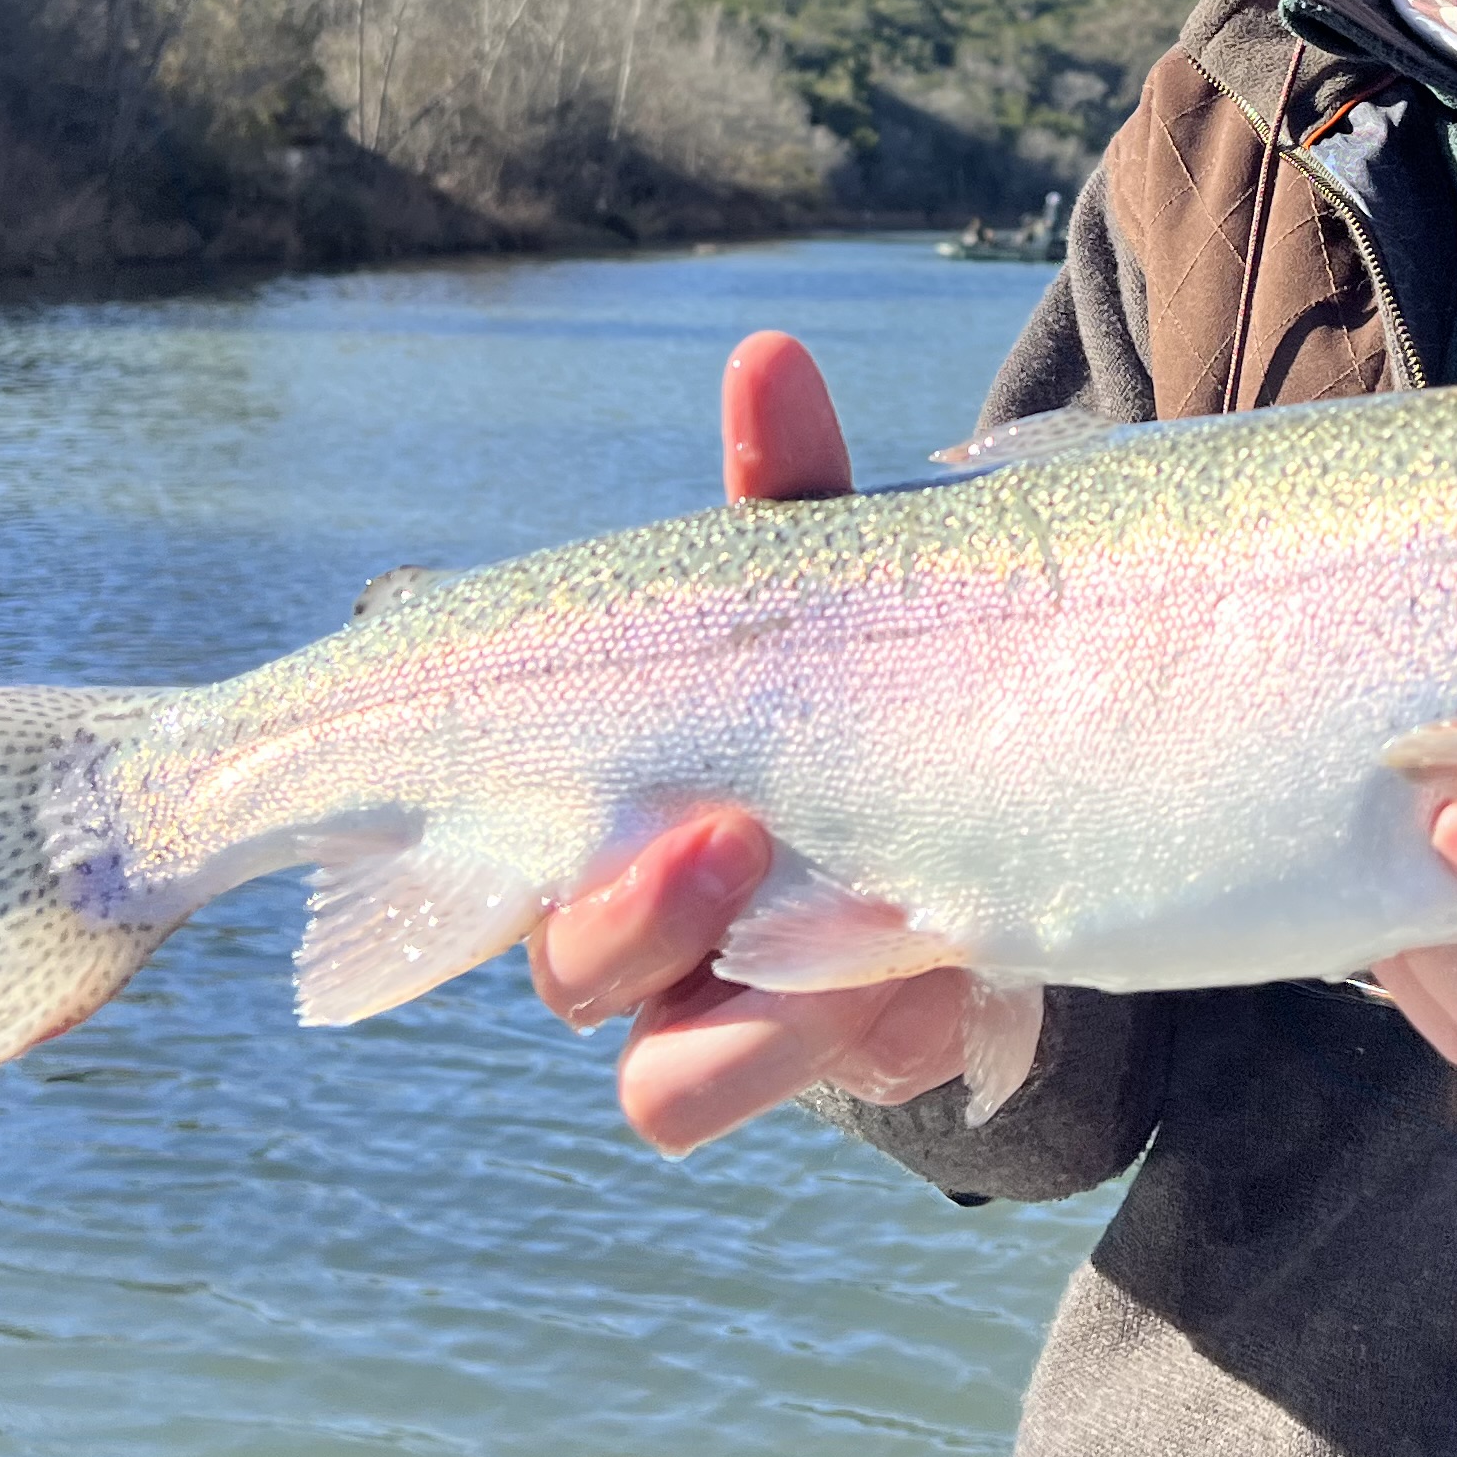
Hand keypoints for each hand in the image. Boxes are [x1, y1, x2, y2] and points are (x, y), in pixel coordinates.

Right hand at [524, 331, 976, 1152]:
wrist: (1006, 779)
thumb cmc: (859, 657)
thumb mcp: (827, 568)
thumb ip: (791, 486)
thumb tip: (767, 360)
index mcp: (576, 794)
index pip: (449, 848)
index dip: (456, 847)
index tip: (572, 755)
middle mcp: (618, 923)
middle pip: (565, 974)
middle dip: (636, 919)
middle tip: (731, 836)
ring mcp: (719, 1010)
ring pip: (664, 1085)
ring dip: (757, 1028)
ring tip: (879, 936)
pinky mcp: (826, 1061)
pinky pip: (823, 1096)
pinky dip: (871, 1042)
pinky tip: (951, 968)